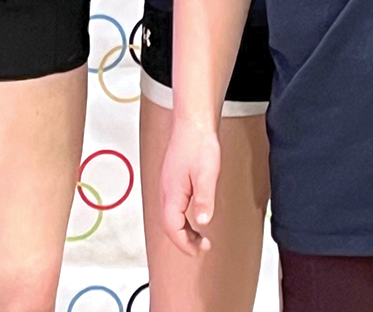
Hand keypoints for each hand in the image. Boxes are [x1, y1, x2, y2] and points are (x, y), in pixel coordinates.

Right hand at [159, 117, 221, 255]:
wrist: (193, 121)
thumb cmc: (198, 143)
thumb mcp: (206, 174)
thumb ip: (204, 199)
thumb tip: (203, 222)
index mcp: (172, 192)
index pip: (172, 227)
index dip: (184, 243)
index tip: (197, 251)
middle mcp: (166, 190)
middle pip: (169, 224)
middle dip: (184, 240)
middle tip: (201, 246)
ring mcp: (168, 184)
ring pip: (170, 215)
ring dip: (183, 229)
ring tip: (199, 236)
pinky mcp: (173, 178)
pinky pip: (173, 205)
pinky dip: (182, 217)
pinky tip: (193, 214)